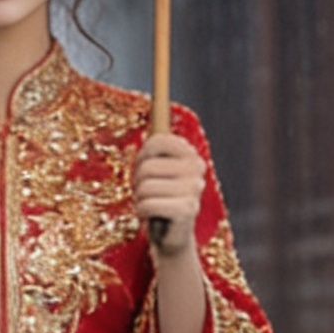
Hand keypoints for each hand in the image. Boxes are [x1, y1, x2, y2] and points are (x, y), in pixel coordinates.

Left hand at [133, 131, 207, 255]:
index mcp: (190, 154)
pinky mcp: (187, 210)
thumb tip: (158, 95)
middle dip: (137, 183)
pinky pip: (148, 205)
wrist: (171, 237)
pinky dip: (142, 212)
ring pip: (145, 187)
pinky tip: (152, 216)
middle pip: (147, 167)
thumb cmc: (159, 199)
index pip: (158, 140)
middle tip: (146, 193)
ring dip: (139, 199)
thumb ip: (154, 147)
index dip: (142, 156)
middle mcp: (196, 168)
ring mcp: (194, 189)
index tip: (144, 168)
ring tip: (149, 205)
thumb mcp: (157, 171)